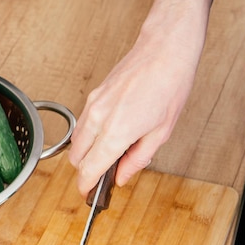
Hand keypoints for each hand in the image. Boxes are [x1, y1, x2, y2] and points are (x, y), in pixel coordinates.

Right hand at [68, 0, 214, 196]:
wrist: (164, 50)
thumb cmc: (169, 85)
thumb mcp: (161, 133)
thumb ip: (137, 159)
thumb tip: (122, 176)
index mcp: (116, 132)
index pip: (88, 169)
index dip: (85, 187)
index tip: (88, 194)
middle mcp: (99, 118)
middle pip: (75, 158)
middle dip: (85, 170)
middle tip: (102, 174)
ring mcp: (93, 104)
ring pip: (76, 140)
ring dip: (86, 152)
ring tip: (109, 153)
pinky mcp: (94, 94)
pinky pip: (83, 123)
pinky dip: (89, 135)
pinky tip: (109, 133)